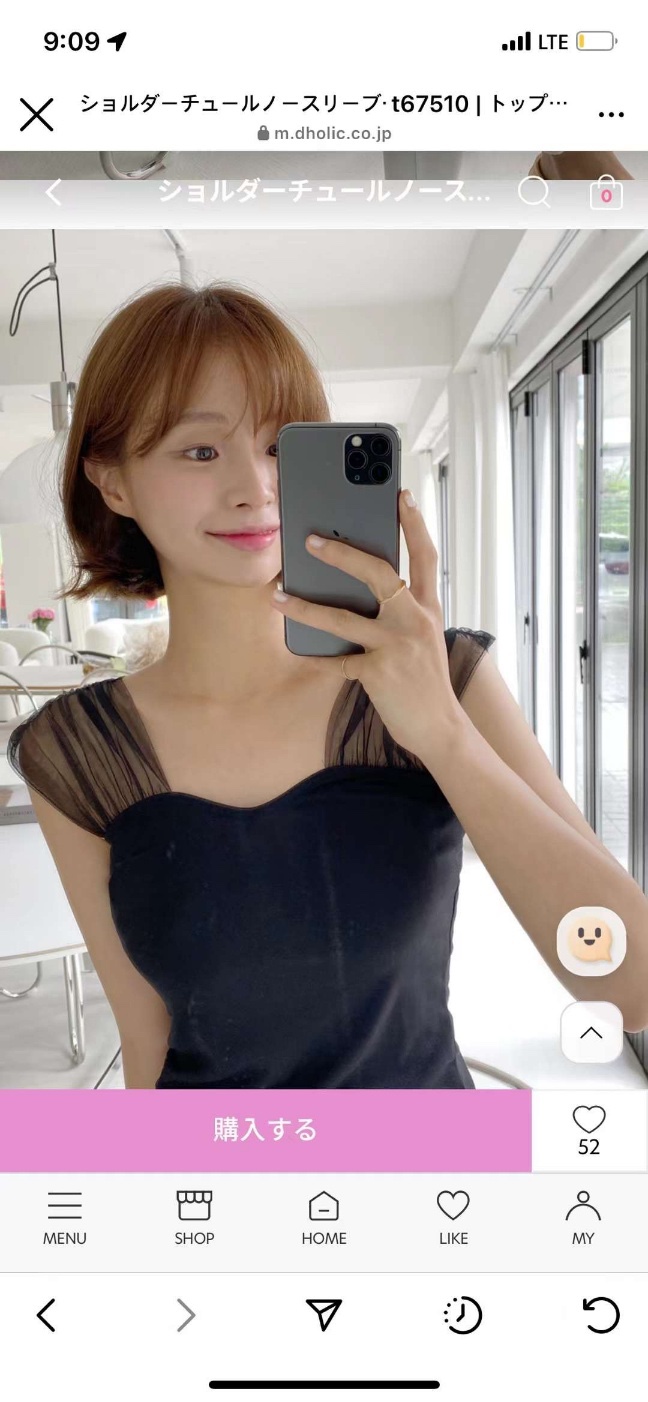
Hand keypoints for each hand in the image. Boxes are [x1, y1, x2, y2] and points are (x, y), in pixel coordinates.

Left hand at [270, 487, 465, 766]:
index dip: (414, 523)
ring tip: (278, 595)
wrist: (441, 727)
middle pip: (378, 573)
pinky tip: (297, 648)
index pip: (425, 555)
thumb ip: (401, 611)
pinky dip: (315, 655)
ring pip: (343, 618)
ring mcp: (397, 646)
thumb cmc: (424, 679)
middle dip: (341, 554)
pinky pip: (337, 661)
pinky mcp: (379, 673)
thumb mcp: (423, 637)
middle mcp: (415, 620)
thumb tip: (359, 588)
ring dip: (305, 607)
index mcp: (427, 607)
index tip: (402, 494)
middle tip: (310, 541)